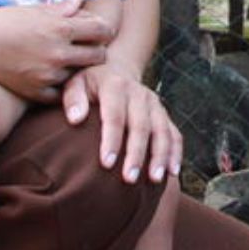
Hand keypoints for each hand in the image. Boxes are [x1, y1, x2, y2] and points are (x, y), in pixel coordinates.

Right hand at [0, 0, 115, 102]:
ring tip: (61, 58)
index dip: (102, 30)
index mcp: (60, 28)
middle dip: (95, 50)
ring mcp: (48, 76)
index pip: (102, 31)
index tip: (95, 30)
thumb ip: (62, 8)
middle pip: (98, 56)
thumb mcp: (33, 9)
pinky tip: (49, 74)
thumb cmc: (1, 22)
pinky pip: (62, 93)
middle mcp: (58, 53)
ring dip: (76, 67)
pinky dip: (59, 85)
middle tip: (83, 46)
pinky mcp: (36, 93)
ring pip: (80, 74)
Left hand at [62, 62, 183, 182]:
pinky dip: (175, 152)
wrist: (116, 70)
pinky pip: (174, 133)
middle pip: (141, 126)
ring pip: (162, 131)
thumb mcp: (75, 83)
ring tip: (155, 179)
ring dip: (160, 156)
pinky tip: (173, 172)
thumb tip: (75, 119)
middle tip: (129, 179)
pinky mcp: (163, 114)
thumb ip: (73, 99)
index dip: (112, 140)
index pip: (115, 116)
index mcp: (116, 86)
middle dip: (137, 154)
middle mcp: (139, 94)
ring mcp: (154, 104)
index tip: (106, 164)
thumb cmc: (89, 84)